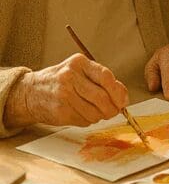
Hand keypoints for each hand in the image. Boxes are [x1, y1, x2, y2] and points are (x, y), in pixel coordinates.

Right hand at [11, 54, 127, 126]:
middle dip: (112, 108)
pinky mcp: (60, 111)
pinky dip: (89, 120)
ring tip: (98, 113)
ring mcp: (63, 95)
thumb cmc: (59, 81)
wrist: (29, 93)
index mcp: (79, 63)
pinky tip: (83, 115)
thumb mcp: (78, 71)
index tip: (123, 100)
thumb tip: (123, 96)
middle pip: (102, 97)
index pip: (106, 76)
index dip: (119, 91)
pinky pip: (84, 120)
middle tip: (114, 111)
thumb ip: (100, 79)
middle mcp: (70, 77)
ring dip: (101, 116)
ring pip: (94, 111)